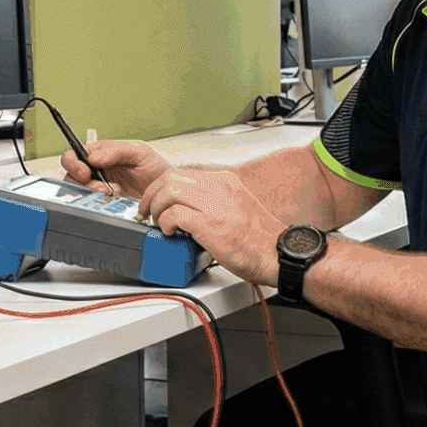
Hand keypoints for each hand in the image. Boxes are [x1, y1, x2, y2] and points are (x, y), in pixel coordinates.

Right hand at [61, 139, 169, 198]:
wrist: (169, 193)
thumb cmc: (156, 169)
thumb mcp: (140, 152)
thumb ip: (116, 150)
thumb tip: (93, 157)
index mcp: (101, 154)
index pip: (75, 154)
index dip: (74, 162)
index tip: (85, 170)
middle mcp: (97, 171)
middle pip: (71, 175)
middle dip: (81, 181)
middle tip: (99, 186)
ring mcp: (100, 189)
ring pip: (79, 192)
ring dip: (92, 193)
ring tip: (112, 194)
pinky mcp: (105, 205)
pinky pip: (91, 206)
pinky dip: (98, 204)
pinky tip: (114, 201)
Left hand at [140, 168, 286, 285]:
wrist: (278, 254)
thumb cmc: (260, 239)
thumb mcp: (236, 207)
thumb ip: (213, 202)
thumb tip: (187, 209)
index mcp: (224, 181)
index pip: (182, 173)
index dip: (162, 187)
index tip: (156, 200)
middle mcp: (218, 186)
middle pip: (170, 178)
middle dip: (152, 195)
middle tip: (147, 212)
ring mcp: (213, 203)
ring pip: (168, 192)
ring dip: (156, 208)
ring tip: (159, 223)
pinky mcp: (208, 223)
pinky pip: (174, 215)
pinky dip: (166, 224)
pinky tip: (170, 233)